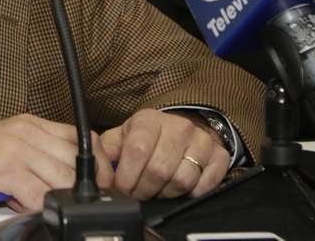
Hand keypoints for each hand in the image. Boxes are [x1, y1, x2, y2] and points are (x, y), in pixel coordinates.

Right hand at [0, 113, 112, 212]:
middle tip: (83, 205)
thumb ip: (35, 158)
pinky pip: (38, 194)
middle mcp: (25, 132)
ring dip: (62, 199)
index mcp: (29, 125)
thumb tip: (64, 179)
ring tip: (49, 208)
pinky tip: (29, 210)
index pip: (80, 137)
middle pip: (77, 159)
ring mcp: (15, 149)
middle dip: (87, 187)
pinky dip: (41, 208)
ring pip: (62, 178)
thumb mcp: (5, 149)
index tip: (104, 183)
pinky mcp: (2, 170)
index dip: (98, 163)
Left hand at [100, 109, 228, 199]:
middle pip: (159, 170)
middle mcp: (178, 126)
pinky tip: (177, 187)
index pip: (138, 150)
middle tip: (138, 192)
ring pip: (182, 180)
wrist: (182, 130)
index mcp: (150, 120)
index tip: (122, 187)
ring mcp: (201, 140)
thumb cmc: (148, 136)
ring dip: (165, 193)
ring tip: (157, 189)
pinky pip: (204, 184)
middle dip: (144, 189)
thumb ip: (107, 148)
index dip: (128, 176)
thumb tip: (95, 163)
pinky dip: (190, 193)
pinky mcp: (219, 156)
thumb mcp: (124, 135)